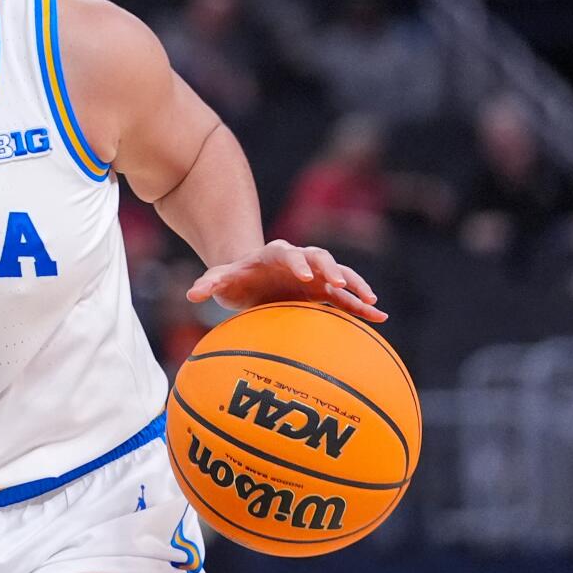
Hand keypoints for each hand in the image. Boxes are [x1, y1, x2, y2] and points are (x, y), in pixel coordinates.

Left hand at [186, 239, 385, 322]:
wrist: (250, 279)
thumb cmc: (235, 278)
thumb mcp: (220, 279)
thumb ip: (209, 283)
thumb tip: (192, 293)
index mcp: (274, 255)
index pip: (288, 254)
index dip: (298, 263)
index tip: (306, 277)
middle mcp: (300, 262)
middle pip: (320, 258)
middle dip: (331, 268)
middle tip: (340, 283)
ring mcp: (315, 276)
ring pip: (340, 275)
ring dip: (355, 286)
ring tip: (371, 302)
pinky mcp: (324, 293)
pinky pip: (346, 298)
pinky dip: (361, 306)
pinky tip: (379, 319)